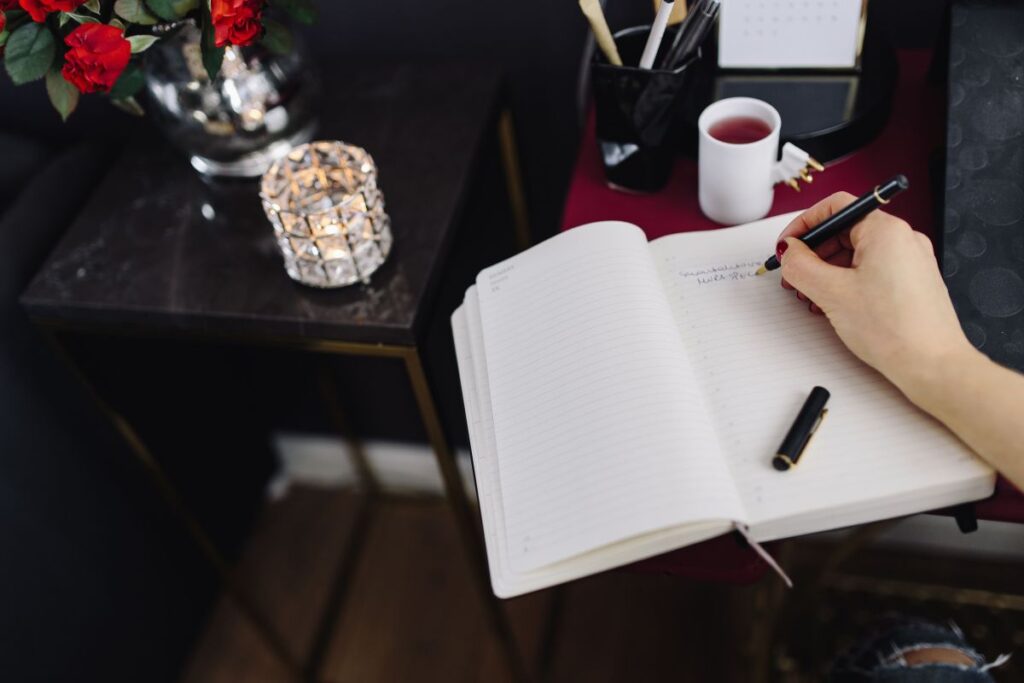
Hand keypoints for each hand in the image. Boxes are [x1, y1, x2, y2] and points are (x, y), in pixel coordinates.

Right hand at [776, 192, 975, 400]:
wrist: (932, 365)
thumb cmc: (895, 330)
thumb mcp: (831, 293)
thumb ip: (801, 266)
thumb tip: (790, 252)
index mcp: (885, 231)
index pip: (835, 207)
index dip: (804, 224)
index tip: (788, 245)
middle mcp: (902, 239)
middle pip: (845, 230)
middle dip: (814, 252)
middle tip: (795, 275)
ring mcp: (910, 260)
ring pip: (857, 252)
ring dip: (828, 269)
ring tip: (813, 295)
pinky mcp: (911, 281)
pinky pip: (871, 269)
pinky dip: (847, 281)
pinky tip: (835, 304)